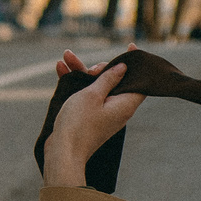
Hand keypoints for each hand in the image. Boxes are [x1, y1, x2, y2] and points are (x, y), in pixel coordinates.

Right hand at [43, 54, 143, 187]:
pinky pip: (85, 96)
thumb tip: (123, 68)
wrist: (62, 152)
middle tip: (90, 68)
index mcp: (125, 104)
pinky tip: (61, 69)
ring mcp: (102, 113)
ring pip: (96, 86)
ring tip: (66, 57)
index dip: (136, 64)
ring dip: (82, 72)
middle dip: (100, 67)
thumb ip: (108, 79)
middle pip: (115, 81)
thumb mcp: (93, 95)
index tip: (130, 47)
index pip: (139, 81)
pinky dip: (75, 83)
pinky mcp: (89, 117)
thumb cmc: (79, 123)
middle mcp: (117, 109)